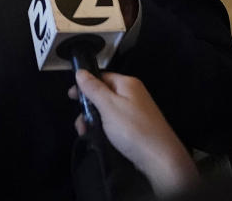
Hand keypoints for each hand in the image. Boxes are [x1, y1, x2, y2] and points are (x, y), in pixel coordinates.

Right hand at [70, 70, 199, 197]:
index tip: (72, 96)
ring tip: (87, 134)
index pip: (101, 76)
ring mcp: (135, 113)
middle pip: (103, 95)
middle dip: (88, 108)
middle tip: (80, 123)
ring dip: (93, 121)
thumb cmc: (134, 130)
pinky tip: (98, 139)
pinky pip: (114, 124)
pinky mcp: (135, 129)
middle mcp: (132, 95)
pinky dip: (104, 130)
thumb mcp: (109, 106)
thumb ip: (93, 88)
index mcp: (127, 84)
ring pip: (107, 112)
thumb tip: (81, 72)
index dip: (85, 85)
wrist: (160, 159)